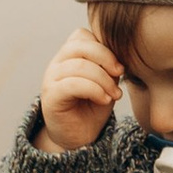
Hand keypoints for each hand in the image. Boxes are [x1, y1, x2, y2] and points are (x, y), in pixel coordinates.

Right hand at [35, 27, 121, 153]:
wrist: (79, 138)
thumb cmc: (92, 107)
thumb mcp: (105, 82)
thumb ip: (108, 66)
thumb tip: (120, 55)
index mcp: (68, 56)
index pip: (82, 35)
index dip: (104, 47)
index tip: (119, 67)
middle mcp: (57, 64)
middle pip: (80, 45)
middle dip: (106, 58)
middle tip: (120, 75)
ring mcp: (51, 78)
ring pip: (80, 65)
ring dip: (103, 80)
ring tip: (115, 94)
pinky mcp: (51, 96)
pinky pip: (73, 84)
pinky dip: (94, 90)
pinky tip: (105, 99)